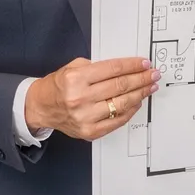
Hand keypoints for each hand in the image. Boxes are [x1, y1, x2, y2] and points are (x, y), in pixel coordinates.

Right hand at [23, 56, 158, 140]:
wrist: (41, 107)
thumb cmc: (58, 86)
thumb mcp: (73, 68)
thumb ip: (97, 67)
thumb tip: (127, 68)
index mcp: (76, 79)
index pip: (113, 69)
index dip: (132, 65)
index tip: (145, 63)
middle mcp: (81, 98)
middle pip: (120, 86)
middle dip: (141, 79)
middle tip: (153, 74)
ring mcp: (86, 117)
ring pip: (122, 104)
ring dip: (140, 94)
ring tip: (150, 87)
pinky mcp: (90, 131)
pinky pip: (117, 120)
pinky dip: (130, 110)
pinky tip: (137, 102)